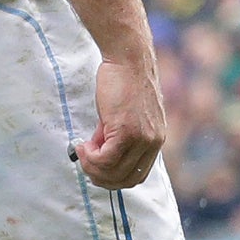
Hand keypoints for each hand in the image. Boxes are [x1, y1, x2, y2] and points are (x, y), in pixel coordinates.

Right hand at [76, 57, 166, 190]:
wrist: (129, 59)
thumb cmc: (124, 82)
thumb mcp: (126, 116)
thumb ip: (118, 136)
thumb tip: (100, 152)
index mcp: (156, 139)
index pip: (138, 175)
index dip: (115, 178)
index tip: (98, 168)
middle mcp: (153, 142)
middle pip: (126, 179)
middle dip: (102, 178)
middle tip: (86, 163)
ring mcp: (141, 138)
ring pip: (114, 172)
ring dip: (93, 167)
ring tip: (84, 151)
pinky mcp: (127, 131)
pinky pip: (106, 159)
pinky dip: (91, 157)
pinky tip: (84, 145)